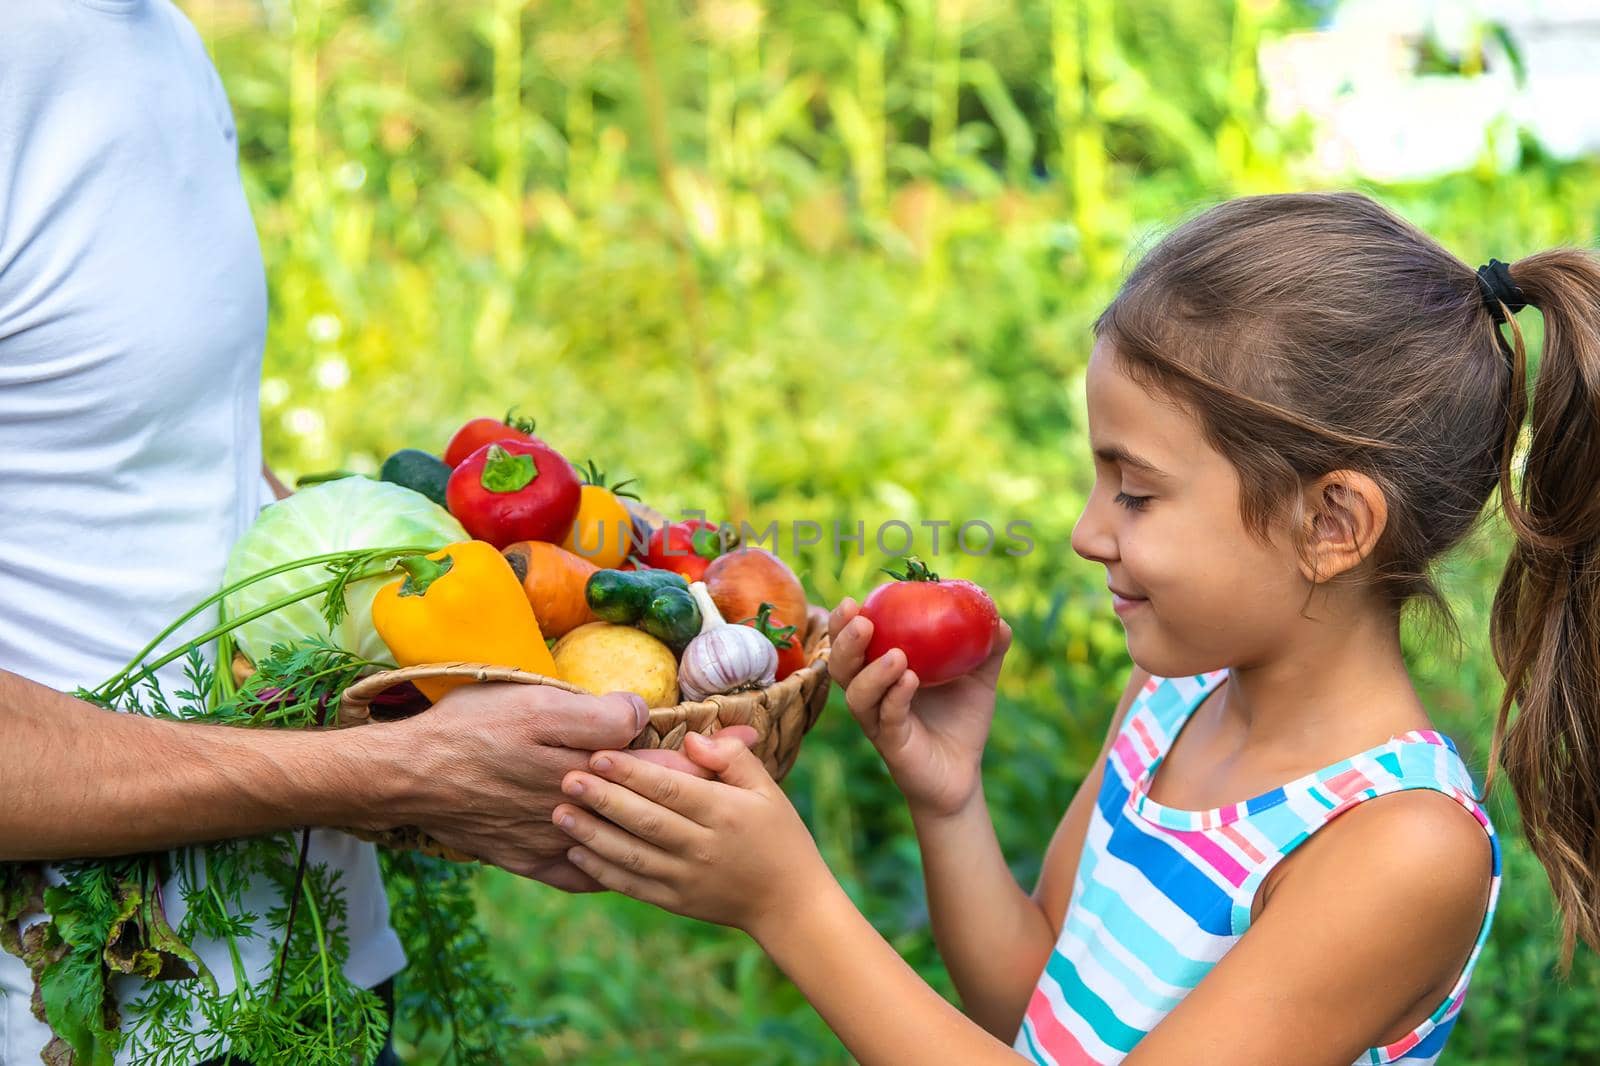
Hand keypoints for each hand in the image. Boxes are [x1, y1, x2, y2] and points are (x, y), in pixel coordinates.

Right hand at [377, 681, 756, 889]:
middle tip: (745, 766)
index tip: (750, 735)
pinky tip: (636, 859)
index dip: (705, 746)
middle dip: (703, 784)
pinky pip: (584, 873)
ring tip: (706, 820)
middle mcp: (578, 806)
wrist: (409, 778)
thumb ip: (593, 714)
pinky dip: (613, 866)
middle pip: (653, 800)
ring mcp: (555, 839)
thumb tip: (639, 717)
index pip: (661, 759)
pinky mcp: (530, 860)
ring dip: (666, 827)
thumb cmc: (470, 726)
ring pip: (626, 838)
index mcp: (583, 762)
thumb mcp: (533, 701)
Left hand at [550, 732, 833, 941]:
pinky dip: (602, 870)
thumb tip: (691, 739)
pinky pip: (632, 885)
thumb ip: (731, 758)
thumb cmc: (779, 836)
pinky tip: (576, 851)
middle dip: (602, 798)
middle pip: (644, 820)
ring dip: (592, 834)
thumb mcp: (767, 789)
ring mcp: (686, 878)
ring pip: (631, 855)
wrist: (788, 903)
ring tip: (559, 813)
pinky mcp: (675, 902)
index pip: (669, 789)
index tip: (598, 754)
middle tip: (566, 777)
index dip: (631, 772)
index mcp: (724, 813)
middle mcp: (702, 847)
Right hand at [828, 597, 1011, 818]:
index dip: (845, 622)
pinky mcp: (892, 745)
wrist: (964, 774)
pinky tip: (910, 680)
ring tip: (895, 654)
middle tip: (861, 620)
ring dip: (871, 671)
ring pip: (858, 694)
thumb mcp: (978, 680)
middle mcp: (872, 695)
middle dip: (845, 640)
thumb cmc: (962, 721)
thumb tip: (1001, 620)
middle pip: (842, 665)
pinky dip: (896, 697)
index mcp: (881, 672)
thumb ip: (988, 650)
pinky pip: (888, 718)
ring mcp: (878, 721)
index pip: (853, 642)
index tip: (853, 600)